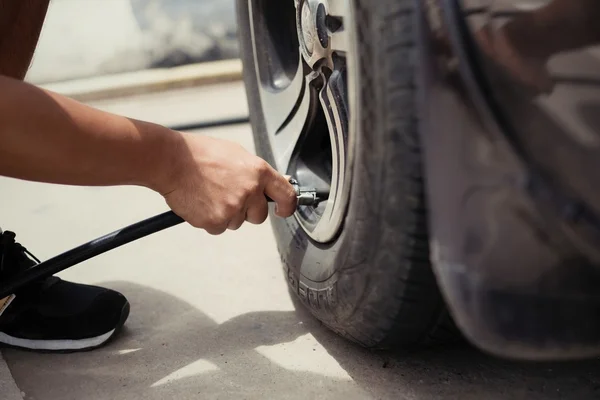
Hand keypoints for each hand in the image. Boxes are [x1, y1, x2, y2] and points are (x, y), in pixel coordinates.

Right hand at [158, 132, 296, 234]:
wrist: (172, 161)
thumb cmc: (200, 154)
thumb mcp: (236, 154)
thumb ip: (257, 172)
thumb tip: (278, 182)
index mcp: (258, 172)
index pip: (286, 195)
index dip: (287, 206)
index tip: (283, 210)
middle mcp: (249, 191)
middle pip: (259, 216)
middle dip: (247, 210)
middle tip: (229, 195)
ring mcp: (232, 208)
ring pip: (236, 222)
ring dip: (226, 214)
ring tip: (210, 193)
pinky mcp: (215, 221)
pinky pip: (219, 228)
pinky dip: (210, 219)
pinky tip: (202, 202)